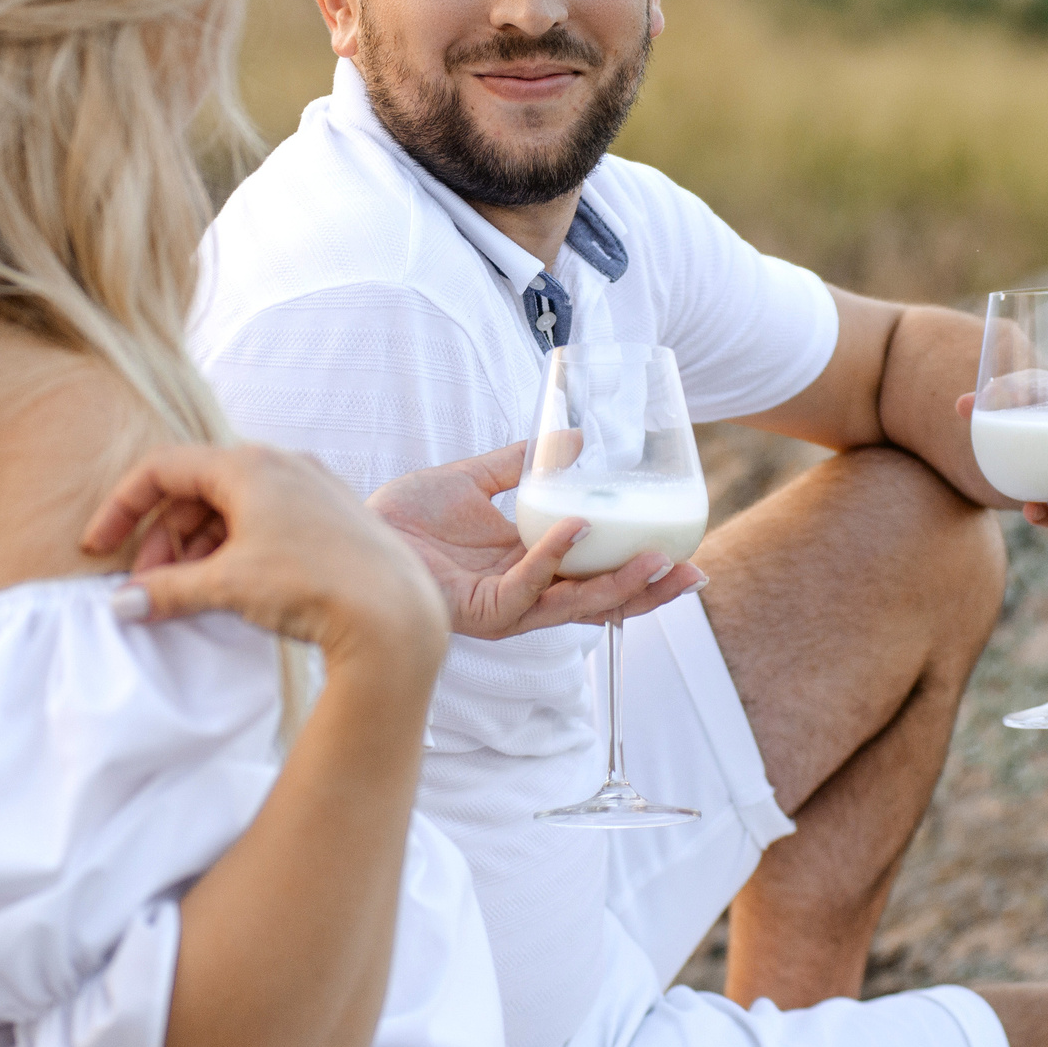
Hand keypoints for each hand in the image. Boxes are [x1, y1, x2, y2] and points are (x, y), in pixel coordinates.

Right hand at [81, 444, 445, 668]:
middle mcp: (283, 463)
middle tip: (148, 587)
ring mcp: (313, 487)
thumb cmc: (312, 586)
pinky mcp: (335, 516)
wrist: (396, 615)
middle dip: (163, 538)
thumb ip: (166, 591)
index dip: (122, 506)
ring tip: (186, 594)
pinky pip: (267, 521)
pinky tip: (230, 589)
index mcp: (249, 465)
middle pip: (197, 489)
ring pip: (233, 507)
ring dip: (198, 547)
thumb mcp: (227, 586)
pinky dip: (236, 549)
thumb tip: (122, 604)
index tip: (99, 547)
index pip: (163, 468)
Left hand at [367, 443, 706, 639]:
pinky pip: (524, 586)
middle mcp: (523, 594)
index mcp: (530, 568)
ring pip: (573, 605)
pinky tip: (574, 528)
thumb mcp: (476, 479)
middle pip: (600, 603)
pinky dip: (552, 558)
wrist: (356, 527)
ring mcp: (503, 606)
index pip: (599, 578)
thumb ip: (525, 464)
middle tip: (691, 571)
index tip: (687, 555)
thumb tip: (579, 438)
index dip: (642, 573)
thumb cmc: (407, 515)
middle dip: (648, 592)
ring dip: (616, 583)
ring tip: (654, 558)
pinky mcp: (477, 607)